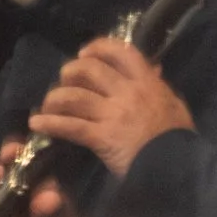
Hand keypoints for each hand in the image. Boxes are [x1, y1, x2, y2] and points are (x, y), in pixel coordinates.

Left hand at [29, 38, 192, 177]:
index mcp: (147, 83)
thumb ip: (159, 87)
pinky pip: (69, 126)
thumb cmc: (179, 139)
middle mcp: (127, 93)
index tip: (85, 53)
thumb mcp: (176, 105)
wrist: (178, 168)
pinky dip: (49, 124)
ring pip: (72, 95)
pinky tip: (37, 125)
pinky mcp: (101, 137)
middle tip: (65, 83)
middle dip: (70, 73)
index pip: (119, 52)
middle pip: (88, 69)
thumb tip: (153, 68)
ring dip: (54, 99)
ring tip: (48, 106)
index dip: (97, 48)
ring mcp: (112, 115)